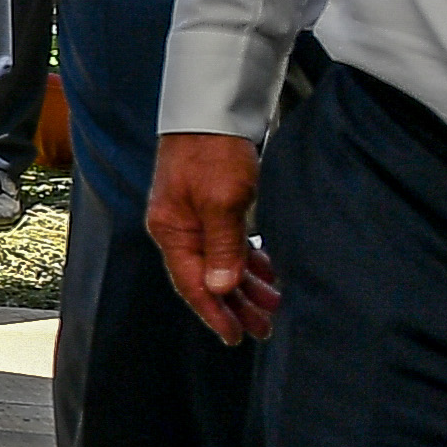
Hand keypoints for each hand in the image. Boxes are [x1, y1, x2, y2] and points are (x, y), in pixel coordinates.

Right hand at [146, 132, 273, 342]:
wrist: (213, 110)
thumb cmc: (213, 152)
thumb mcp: (222, 201)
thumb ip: (223, 247)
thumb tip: (220, 287)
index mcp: (172, 231)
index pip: (192, 284)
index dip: (215, 313)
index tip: (236, 337)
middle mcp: (180, 229)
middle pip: (208, 278)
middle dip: (236, 304)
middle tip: (265, 328)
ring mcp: (195, 218)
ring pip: (221, 262)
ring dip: (246, 284)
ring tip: (273, 304)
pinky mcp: (212, 206)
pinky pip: (229, 244)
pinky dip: (248, 260)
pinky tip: (268, 270)